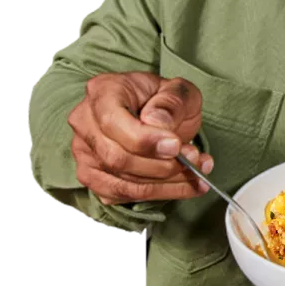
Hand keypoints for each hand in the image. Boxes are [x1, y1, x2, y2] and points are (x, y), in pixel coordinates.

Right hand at [68, 71, 213, 204]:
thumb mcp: (179, 90)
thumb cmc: (167, 98)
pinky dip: (162, 193)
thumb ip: (172, 102)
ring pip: (122, 182)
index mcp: (103, 91)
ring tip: (199, 172)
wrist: (161, 112)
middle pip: (116, 157)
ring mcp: (85, 153)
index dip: (144, 140)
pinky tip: (190, 184)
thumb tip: (158, 124)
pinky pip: (125, 195)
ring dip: (166, 183)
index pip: (112, 122)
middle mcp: (85, 123)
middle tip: (194, 158)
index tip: (176, 146)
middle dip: (161, 165)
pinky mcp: (95, 178)